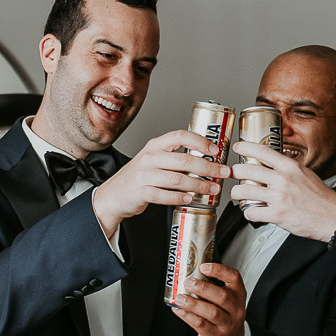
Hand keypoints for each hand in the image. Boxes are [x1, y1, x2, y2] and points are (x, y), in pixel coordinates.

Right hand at [90, 130, 228, 238]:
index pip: (180, 136)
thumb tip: (206, 160)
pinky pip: (164, 195)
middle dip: (208, 167)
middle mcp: (150, 157)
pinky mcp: (141, 192)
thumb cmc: (138, 178)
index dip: (200, 141)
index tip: (216, 150)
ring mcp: (144, 175)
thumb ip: (174, 157)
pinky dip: (179, 198)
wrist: (112, 195)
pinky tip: (190, 199)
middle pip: (184, 160)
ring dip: (198, 185)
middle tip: (222, 173)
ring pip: (177, 179)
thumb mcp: (153, 160)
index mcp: (155, 145)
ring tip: (211, 189)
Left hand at [171, 262, 246, 335]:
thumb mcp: (226, 302)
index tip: (204, 267)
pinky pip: (201, 325)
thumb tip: (188, 275)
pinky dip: (187, 316)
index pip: (234, 278)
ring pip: (212, 312)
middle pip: (222, 296)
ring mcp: (227, 325)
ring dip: (193, 304)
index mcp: (238, 295)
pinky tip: (179, 310)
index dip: (219, 270)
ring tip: (180, 298)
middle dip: (203, 288)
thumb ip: (212, 289)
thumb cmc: (224, 318)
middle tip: (188, 282)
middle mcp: (235, 310)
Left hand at [232, 141, 335, 245]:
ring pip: (244, 191)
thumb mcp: (305, 174)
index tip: (237, 148)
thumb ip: (288, 168)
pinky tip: (251, 211)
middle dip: (235, 172)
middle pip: (247, 170)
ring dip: (236, 193)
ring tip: (238, 194)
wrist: (332, 216)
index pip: (262, 151)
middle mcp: (283, 180)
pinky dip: (248, 213)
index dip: (245, 147)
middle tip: (233, 174)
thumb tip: (273, 163)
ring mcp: (279, 197)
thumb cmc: (320, 197)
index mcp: (290, 167)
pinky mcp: (276, 215)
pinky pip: (251, 212)